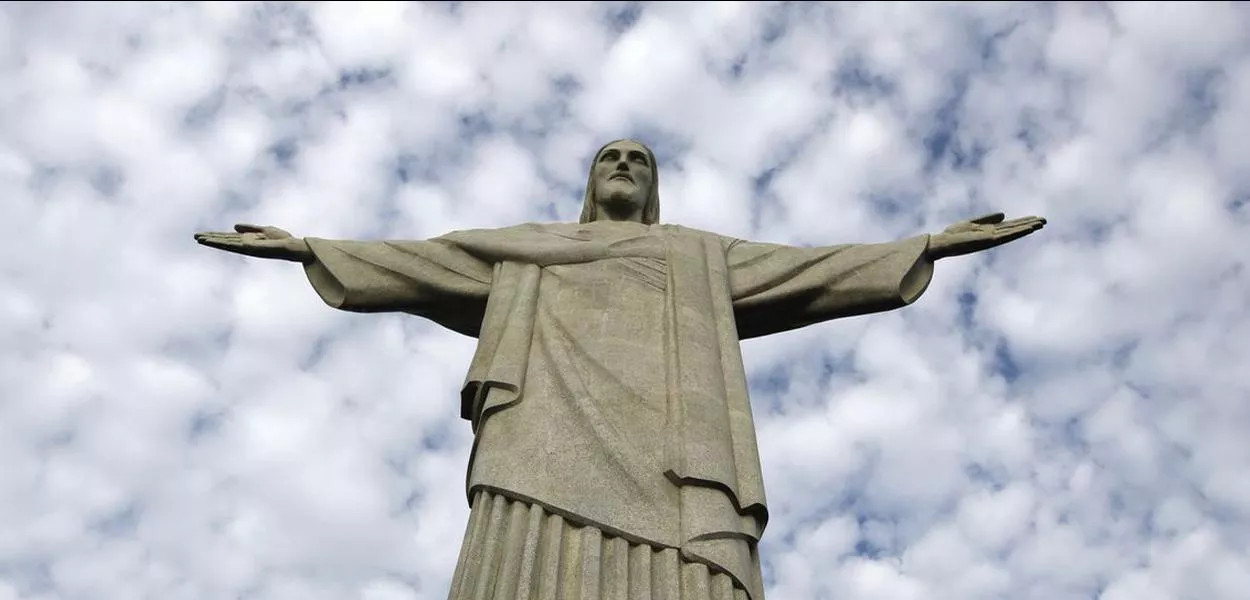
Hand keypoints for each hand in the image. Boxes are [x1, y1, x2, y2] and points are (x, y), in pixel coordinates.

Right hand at [194, 224, 312, 262]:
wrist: (294, 246)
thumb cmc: (282, 239)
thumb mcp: (265, 230)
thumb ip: (250, 228)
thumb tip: (234, 226)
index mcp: (248, 240)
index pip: (228, 237)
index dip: (216, 236)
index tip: (203, 234)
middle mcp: (246, 245)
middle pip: (224, 241)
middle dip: (211, 239)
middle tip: (195, 236)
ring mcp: (247, 247)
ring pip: (226, 244)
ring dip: (213, 241)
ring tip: (199, 239)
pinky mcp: (250, 248)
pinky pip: (235, 245)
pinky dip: (224, 243)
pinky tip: (215, 241)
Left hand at [927, 212, 1046, 259]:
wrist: (942, 243)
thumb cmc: (954, 234)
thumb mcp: (971, 222)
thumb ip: (987, 219)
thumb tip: (1004, 215)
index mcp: (989, 231)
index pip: (1010, 226)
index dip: (1023, 222)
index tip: (1036, 218)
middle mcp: (993, 236)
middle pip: (1014, 229)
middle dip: (1029, 225)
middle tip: (1045, 220)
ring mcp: (991, 239)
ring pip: (1012, 232)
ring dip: (1026, 228)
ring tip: (1040, 224)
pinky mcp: (987, 241)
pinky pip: (1004, 236)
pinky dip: (1015, 232)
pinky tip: (1025, 229)